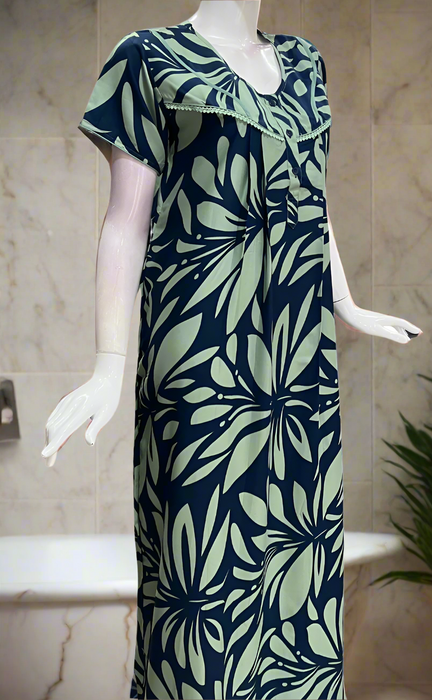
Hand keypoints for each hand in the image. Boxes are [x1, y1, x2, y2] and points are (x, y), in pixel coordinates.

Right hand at [41, 352, 124, 467]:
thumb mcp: (106, 414)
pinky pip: (53, 418)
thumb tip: (89, 443)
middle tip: (49, 462)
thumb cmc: (109, 399)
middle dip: (50, 446)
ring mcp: (66, 402)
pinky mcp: (64, 401)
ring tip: (50, 455)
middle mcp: (71, 405)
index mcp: (82, 409)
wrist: (105, 379)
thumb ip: (95, 427)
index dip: (54, 444)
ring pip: (51, 423)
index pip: (65, 430)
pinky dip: (51, 430)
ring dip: (49, 439)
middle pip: (54, 429)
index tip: (44, 456)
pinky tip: (52, 440)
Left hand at [334, 296, 422, 343]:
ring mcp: (378, 320)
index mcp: (388, 320)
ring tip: (406, 335)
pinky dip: (391, 330)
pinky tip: (389, 332)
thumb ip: (392, 335)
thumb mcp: (379, 331)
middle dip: (408, 329)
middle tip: (416, 334)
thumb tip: (406, 340)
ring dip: (400, 330)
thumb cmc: (363, 322)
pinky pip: (386, 326)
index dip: (412, 328)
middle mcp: (384, 319)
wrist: (348, 315)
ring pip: (392, 325)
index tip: (420, 332)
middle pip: (399, 324)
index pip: (403, 324)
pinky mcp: (372, 322)